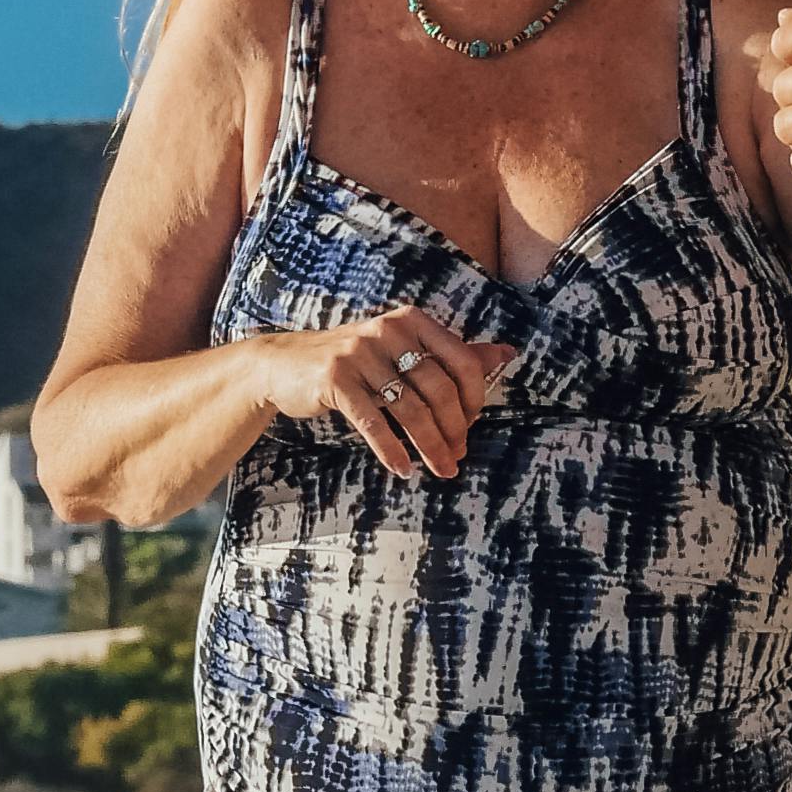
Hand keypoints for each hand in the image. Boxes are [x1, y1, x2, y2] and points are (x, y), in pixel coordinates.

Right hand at [283, 306, 514, 481]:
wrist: (284, 365)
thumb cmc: (354, 362)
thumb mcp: (402, 351)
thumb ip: (452, 354)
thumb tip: (507, 354)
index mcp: (412, 320)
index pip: (462, 362)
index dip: (474, 400)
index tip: (469, 427)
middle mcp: (388, 330)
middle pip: (439, 389)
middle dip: (454, 430)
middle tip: (457, 458)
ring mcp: (359, 353)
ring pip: (410, 409)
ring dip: (429, 447)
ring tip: (440, 470)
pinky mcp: (335, 379)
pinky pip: (373, 421)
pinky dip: (391, 449)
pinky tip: (402, 469)